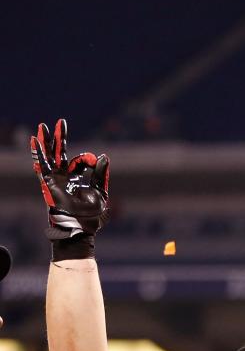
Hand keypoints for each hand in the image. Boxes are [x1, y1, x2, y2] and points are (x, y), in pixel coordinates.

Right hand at [30, 119, 108, 256]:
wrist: (81, 228)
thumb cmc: (92, 216)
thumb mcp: (100, 193)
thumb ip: (100, 175)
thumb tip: (104, 156)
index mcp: (77, 180)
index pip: (80, 162)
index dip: (87, 160)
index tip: (93, 161)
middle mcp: (65, 178)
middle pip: (61, 153)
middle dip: (60, 138)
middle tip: (61, 122)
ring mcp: (55, 180)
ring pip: (50, 156)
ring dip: (47, 141)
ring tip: (43, 125)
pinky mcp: (48, 184)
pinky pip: (42, 166)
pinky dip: (39, 153)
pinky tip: (35, 140)